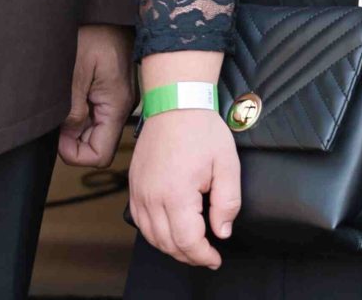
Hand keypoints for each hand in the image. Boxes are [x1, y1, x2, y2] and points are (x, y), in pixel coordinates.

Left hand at [60, 25, 137, 166]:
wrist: (105, 4)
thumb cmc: (93, 30)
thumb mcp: (74, 72)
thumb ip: (72, 109)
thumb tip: (68, 135)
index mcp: (117, 104)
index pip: (100, 155)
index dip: (74, 153)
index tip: (56, 136)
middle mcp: (122, 104)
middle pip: (97, 143)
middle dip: (73, 138)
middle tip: (55, 117)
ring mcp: (118, 95)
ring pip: (94, 128)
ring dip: (74, 122)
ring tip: (62, 99)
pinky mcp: (112, 86)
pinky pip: (95, 110)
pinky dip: (79, 109)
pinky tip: (69, 91)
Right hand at [128, 103, 238, 270]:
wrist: (176, 103)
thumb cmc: (201, 129)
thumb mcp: (227, 164)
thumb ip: (227, 202)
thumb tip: (222, 232)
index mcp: (176, 193)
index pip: (188, 241)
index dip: (203, 256)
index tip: (215, 259)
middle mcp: (152, 196)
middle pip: (167, 243)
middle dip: (189, 256)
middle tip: (206, 256)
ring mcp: (139, 192)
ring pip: (151, 236)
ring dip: (171, 248)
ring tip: (191, 248)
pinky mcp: (134, 186)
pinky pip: (140, 221)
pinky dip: (154, 234)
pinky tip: (169, 232)